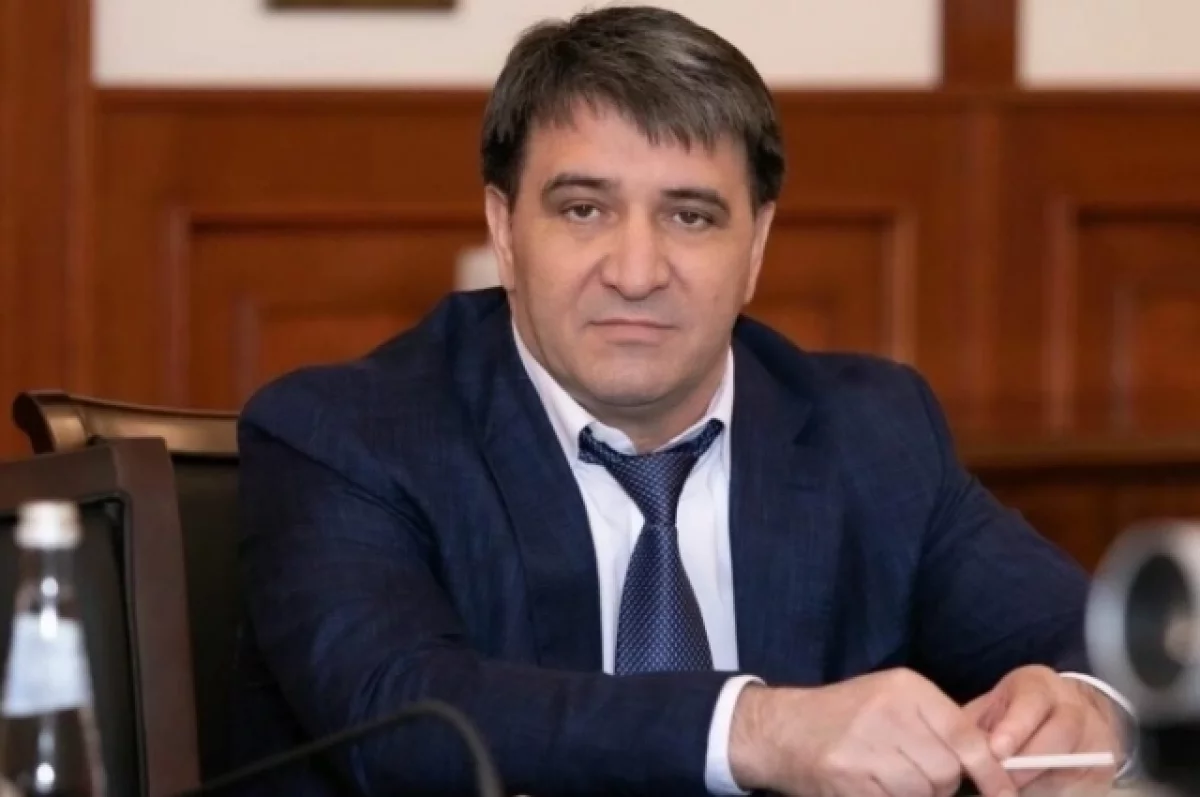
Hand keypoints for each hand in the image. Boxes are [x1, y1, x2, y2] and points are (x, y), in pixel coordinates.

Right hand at [729, 669, 1017, 796]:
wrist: (781, 728)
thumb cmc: (845, 717)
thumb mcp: (892, 701)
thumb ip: (937, 725)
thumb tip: (990, 764)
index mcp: (906, 688)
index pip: (967, 737)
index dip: (991, 772)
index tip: (1004, 792)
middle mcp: (888, 712)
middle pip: (946, 772)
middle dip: (939, 784)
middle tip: (914, 775)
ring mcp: (866, 746)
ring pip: (923, 792)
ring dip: (914, 795)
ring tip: (889, 779)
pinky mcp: (848, 778)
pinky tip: (872, 786)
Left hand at [964, 666, 1121, 796]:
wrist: (1063, 712)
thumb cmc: (1013, 713)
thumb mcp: (992, 709)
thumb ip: (975, 726)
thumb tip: (952, 749)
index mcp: (1039, 685)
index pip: (1032, 702)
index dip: (1015, 728)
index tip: (996, 750)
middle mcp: (1073, 705)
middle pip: (1060, 733)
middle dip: (1028, 762)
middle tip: (1001, 781)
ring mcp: (1095, 734)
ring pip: (1075, 761)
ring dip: (1042, 782)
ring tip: (1012, 790)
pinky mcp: (1105, 764)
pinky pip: (1083, 784)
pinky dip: (1057, 792)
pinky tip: (1032, 792)